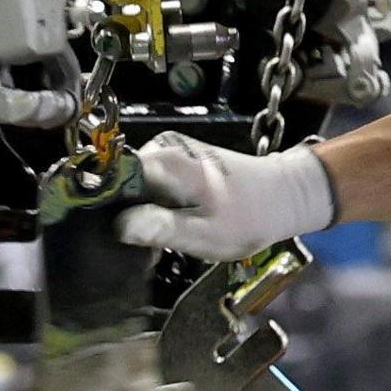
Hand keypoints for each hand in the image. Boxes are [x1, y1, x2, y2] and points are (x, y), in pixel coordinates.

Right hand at [117, 133, 336, 261]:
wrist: (283, 196)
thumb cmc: (249, 217)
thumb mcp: (204, 235)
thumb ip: (160, 228)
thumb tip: (119, 225)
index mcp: (165, 161)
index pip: (112, 177)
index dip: (106, 207)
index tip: (112, 235)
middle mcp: (162, 147)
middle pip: (121, 182)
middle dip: (126, 213)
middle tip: (144, 243)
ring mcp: (169, 150)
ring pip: (134, 186)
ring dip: (141, 212)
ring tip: (160, 235)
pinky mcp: (176, 159)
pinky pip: (149, 184)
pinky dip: (154, 205)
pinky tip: (169, 222)